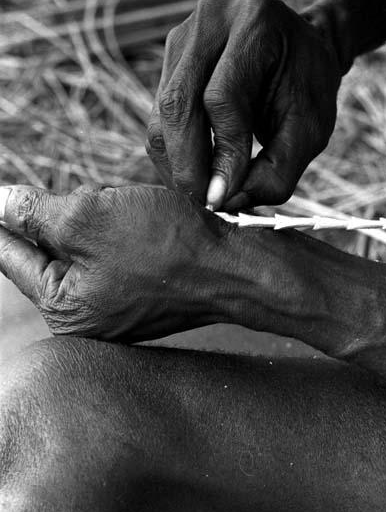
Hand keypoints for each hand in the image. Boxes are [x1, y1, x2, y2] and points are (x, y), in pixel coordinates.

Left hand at [0, 185, 231, 340]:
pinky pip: (112, 251)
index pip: (10, 256)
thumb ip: (35, 213)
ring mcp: (116, 305)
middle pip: (49, 248)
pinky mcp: (140, 291)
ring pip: (84, 245)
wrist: (237, 266)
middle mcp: (87, 316)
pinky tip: (142, 216)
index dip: (0, 221)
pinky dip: (118, 227)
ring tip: (128, 208)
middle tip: (90, 196)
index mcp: (64, 308)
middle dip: (63, 213)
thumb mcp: (89, 219)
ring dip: (95, 216)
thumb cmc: (167, 245)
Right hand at [147, 0, 340, 209]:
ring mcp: (182, 37)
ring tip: (202, 191)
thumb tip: (225, 201)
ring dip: (176, 162)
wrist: (297, 46)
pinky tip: (196, 170)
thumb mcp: (310, 130)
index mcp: (255, 23)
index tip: (223, 199)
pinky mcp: (169, 60)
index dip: (220, 153)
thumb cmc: (308, 86)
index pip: (221, 98)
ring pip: (162, 113)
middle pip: (178, 103)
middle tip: (204, 204)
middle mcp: (209, 21)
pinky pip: (159, 115)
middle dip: (187, 164)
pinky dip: (174, 151)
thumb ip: (276, 170)